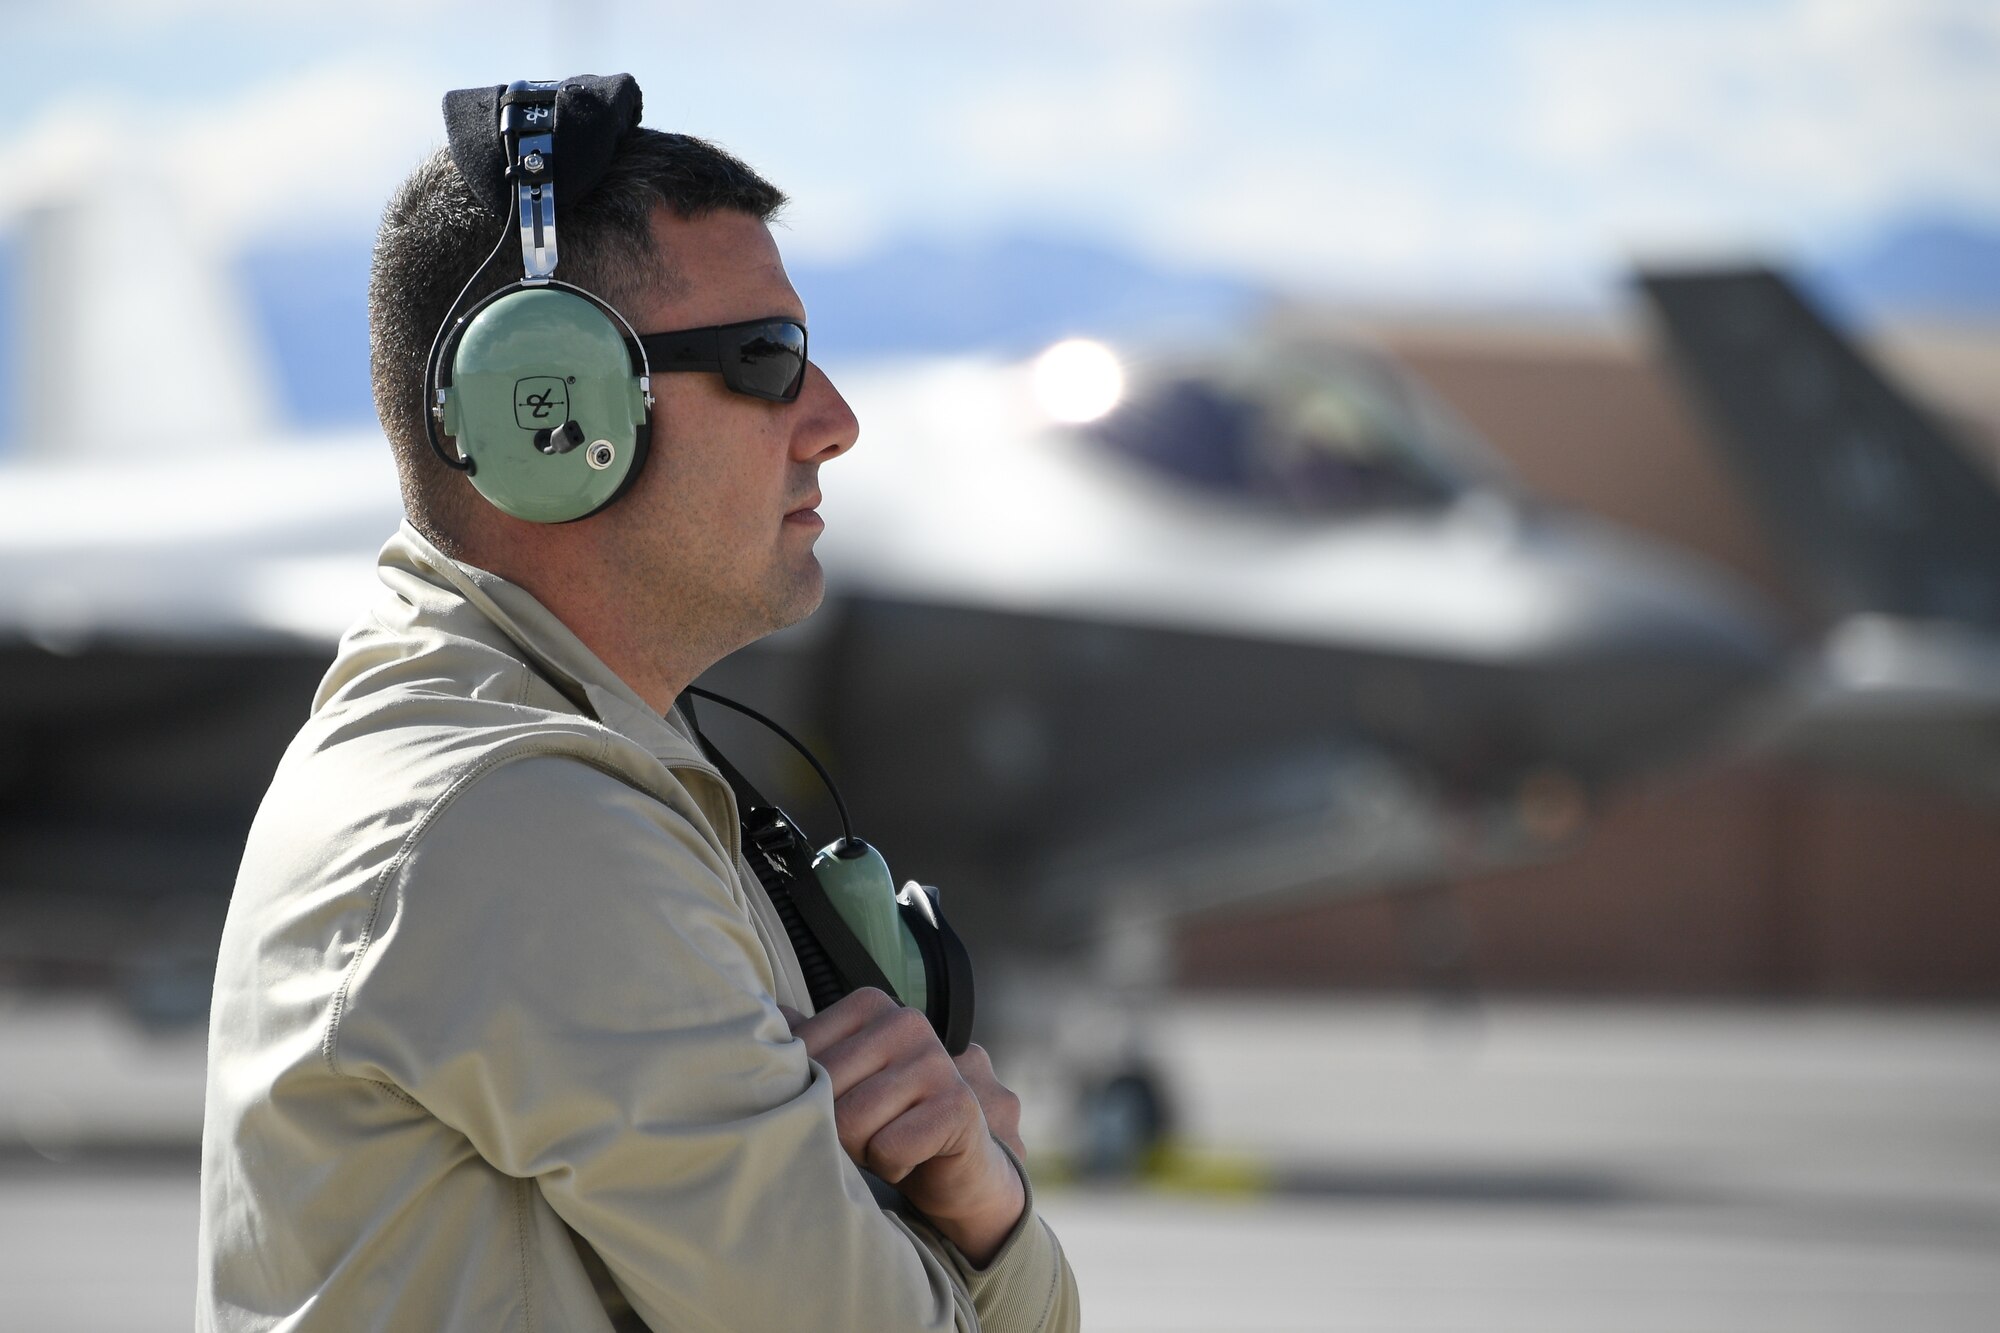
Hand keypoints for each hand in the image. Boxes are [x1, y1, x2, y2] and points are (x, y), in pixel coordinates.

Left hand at [782, 990, 1025, 1264]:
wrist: (953, 1163)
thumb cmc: (883, 1117)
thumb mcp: (839, 1073)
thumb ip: (801, 1042)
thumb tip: (737, 1008)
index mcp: (871, 1004)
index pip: (800, 1058)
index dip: (805, 1099)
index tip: (835, 1106)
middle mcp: (907, 1021)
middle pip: (824, 1092)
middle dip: (833, 1130)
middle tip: (859, 1134)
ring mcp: (937, 1061)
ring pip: (853, 1124)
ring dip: (861, 1152)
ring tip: (881, 1144)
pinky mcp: (958, 1106)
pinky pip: (890, 1149)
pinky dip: (891, 1167)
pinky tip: (909, 1158)